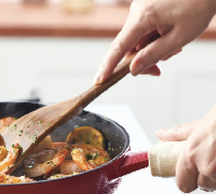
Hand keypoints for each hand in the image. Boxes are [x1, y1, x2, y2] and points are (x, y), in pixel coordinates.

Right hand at [93, 0, 215, 83]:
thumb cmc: (199, 5)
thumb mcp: (178, 37)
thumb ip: (153, 55)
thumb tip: (133, 69)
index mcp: (142, 16)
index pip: (118, 47)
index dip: (108, 67)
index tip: (99, 80)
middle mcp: (137, 10)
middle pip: (128, 47)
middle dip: (141, 61)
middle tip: (157, 71)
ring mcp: (141, 8)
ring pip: (137, 41)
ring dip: (151, 51)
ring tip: (174, 48)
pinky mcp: (147, 9)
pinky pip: (143, 32)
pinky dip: (153, 41)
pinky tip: (169, 39)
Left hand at [156, 105, 215, 192]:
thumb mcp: (200, 124)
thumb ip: (179, 134)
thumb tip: (161, 135)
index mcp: (191, 156)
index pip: (183, 185)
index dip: (188, 180)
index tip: (192, 175)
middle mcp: (206, 168)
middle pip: (203, 186)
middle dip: (207, 177)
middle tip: (213, 161)